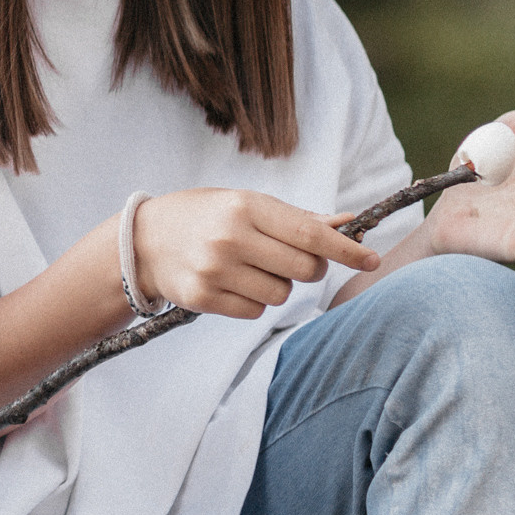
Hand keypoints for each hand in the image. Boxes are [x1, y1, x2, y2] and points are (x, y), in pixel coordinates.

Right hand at [133, 190, 380, 319]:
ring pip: (281, 294)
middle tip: (289, 259)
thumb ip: (295, 217)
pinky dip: (253, 301)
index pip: (310, 233)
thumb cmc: (205, 216)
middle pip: (303, 269)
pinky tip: (232, 283)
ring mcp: (215, 270)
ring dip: (277, 286)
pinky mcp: (203, 298)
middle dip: (308, 268)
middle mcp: (230, 238)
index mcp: (245, 206)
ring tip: (250, 269)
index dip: (345, 249)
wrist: (142, 240)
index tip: (372, 259)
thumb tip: (348, 223)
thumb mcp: (245, 203)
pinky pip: (255, 311)